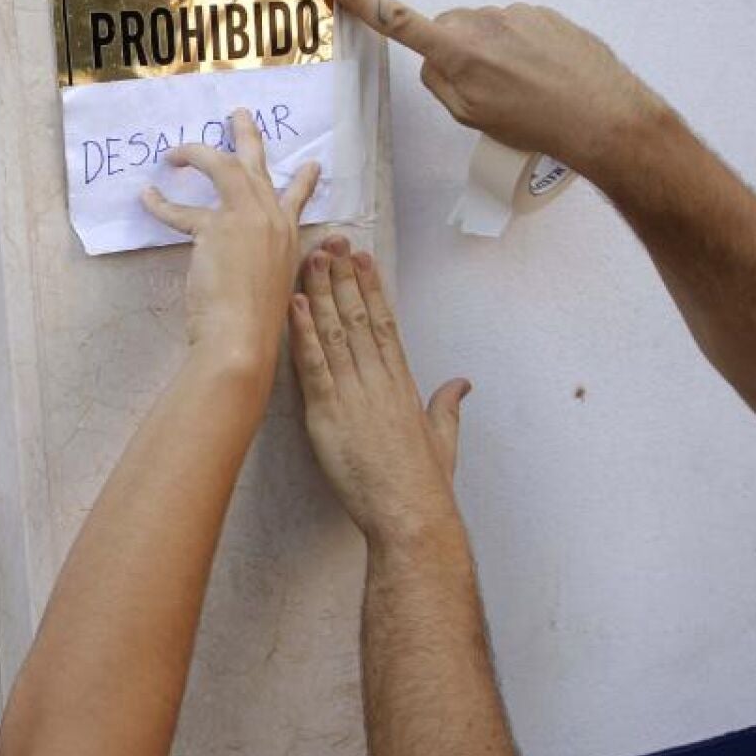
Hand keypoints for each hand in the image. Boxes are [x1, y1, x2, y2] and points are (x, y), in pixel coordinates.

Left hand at [143, 107, 320, 373]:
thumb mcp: (273, 285)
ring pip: (223, 166)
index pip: (298, 198)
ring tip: (176, 150)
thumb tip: (249, 262)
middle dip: (247, 134)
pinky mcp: (215, 228)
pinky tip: (147, 195)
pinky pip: (180, 209)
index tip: (311, 165)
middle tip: (237, 114)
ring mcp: (246, 218)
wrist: (243, 337)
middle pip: (258, 165)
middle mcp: (272, 219)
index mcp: (290, 236)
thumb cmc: (256, 322)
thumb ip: (266, 265)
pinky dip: (160, 202)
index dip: (303, 180)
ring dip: (196, 152)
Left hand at [290, 237, 469, 542]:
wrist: (411, 514)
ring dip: (320, 293)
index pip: (386, 324)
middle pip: (359, 317)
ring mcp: (354, 394)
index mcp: (402, 385)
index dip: (372, 289)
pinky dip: (302, 334)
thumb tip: (461, 384)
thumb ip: (448, 407)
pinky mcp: (330, 414)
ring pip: (336, 332)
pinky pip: (314, 365)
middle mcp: (379, 381)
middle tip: (332, 241)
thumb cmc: (425, 484)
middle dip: (343, 277)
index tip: (363, 259)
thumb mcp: (443, 439)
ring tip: (310, 258)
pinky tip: (293, 306)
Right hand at [322, 0, 668, 179]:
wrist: (601, 115)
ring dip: (493, 54)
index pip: (398, 22)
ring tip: (522, 89)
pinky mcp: (543, 13)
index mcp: (457, 51)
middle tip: (484, 93)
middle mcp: (482, 22)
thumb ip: (440, 84)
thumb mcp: (470, 117)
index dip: (362, 1)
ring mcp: (516, 13)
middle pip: (447, 30)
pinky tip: (541, 76)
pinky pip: (516, 28)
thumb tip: (434, 61)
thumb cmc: (533, 124)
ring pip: (484, 30)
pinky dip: (521, 49)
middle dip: (454, 53)